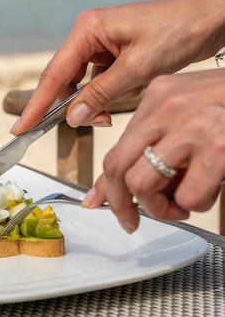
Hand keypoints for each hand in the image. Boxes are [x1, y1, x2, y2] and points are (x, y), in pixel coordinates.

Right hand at [11, 0, 224, 135]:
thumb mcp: (138, 68)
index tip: (21, 128)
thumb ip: (101, 94)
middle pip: (64, 79)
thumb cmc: (179, 32)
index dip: (37, 104)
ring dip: (91, 103)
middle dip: (68, 106)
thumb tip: (72, 118)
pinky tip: (121, 100)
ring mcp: (101, 43)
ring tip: (107, 117)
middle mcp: (89, 34)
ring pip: (82, 83)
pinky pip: (99, 81)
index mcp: (88, 30)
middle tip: (71, 128)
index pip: (54, 74)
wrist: (213, 17)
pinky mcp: (114, 53)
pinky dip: (105, 96)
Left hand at [82, 70, 224, 232]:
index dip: (106, 186)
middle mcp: (169, 106)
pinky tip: (209, 194)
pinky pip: (187, 197)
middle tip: (134, 220)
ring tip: (181, 205)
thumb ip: (151, 144)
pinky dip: (195, 205)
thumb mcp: (186, 116)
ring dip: (159, 209)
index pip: (114, 148)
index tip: (102, 205)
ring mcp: (194, 126)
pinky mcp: (220, 147)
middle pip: (117, 167)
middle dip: (122, 204)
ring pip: (143, 184)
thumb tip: (105, 191)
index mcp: (157, 96)